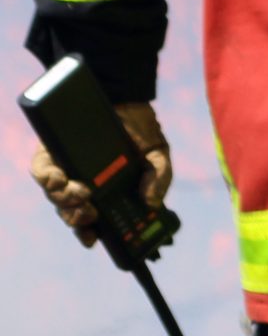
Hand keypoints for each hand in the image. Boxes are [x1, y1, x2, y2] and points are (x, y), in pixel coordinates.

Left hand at [29, 101, 169, 248]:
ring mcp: (65, 168)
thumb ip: (159, 179)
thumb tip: (151, 203)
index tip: (92, 239)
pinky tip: (58, 177)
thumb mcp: (158, 156)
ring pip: (54, 195)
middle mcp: (82, 183)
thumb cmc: (141, 130)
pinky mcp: (50, 152)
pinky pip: (40, 171)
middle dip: (76, 218)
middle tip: (89, 212)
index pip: (91, 219)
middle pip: (69, 211)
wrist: (125, 96)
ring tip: (80, 192)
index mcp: (105, 191)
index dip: (88, 232)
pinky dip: (47, 178)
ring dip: (64, 199)